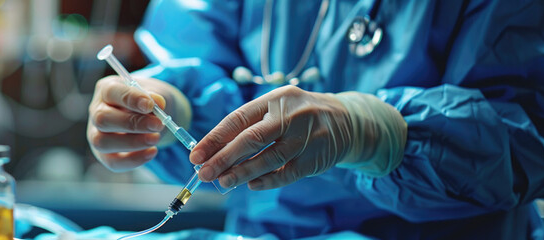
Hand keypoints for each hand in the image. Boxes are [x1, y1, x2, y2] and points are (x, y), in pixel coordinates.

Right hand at [87, 76, 166, 171]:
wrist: (147, 117)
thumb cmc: (145, 102)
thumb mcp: (152, 94)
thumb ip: (155, 96)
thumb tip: (158, 103)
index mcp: (106, 90)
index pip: (110, 92)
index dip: (130, 99)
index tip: (150, 105)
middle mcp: (96, 112)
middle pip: (102, 119)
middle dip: (132, 124)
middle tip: (157, 125)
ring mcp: (96, 135)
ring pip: (102, 142)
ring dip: (133, 143)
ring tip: (156, 138)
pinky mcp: (103, 155)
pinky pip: (112, 162)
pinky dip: (134, 159)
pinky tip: (152, 152)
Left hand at [190, 85, 405, 189]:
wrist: (347, 120)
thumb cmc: (299, 115)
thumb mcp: (277, 108)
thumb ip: (250, 125)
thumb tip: (214, 150)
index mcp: (275, 99)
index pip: (238, 119)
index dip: (214, 139)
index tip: (196, 155)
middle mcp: (291, 115)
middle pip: (251, 139)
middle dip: (223, 158)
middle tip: (204, 172)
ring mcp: (306, 136)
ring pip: (268, 158)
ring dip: (242, 173)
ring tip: (223, 182)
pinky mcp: (317, 157)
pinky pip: (287, 173)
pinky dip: (267, 181)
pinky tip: (251, 185)